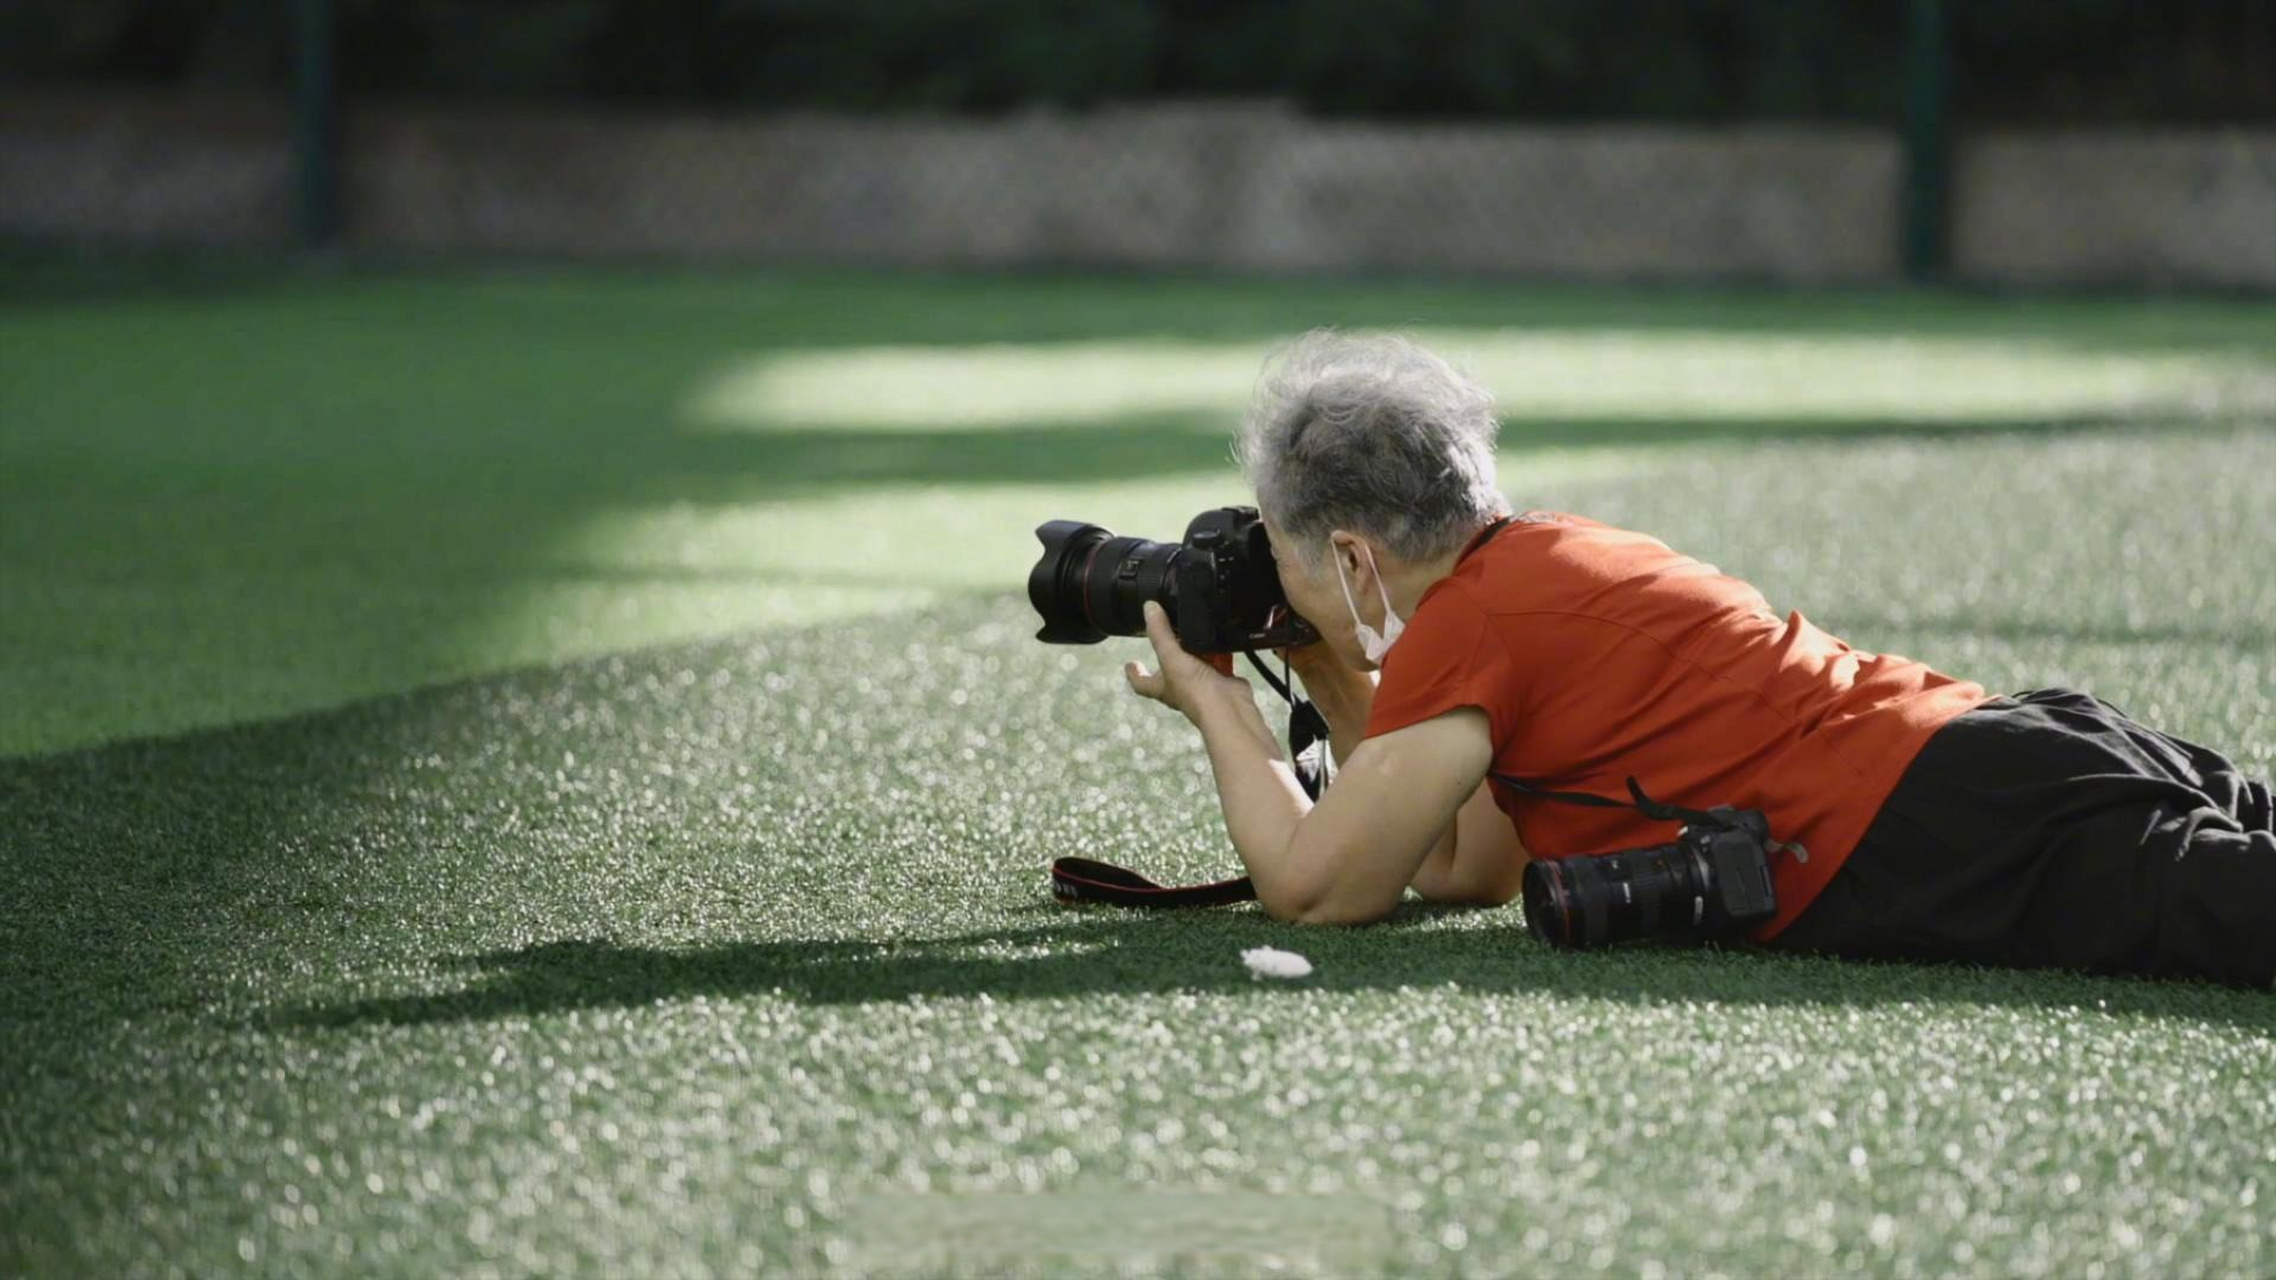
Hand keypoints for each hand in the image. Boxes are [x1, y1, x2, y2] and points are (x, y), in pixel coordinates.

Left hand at [1124, 601, 1250, 721]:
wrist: (1229, 708)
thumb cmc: (1196, 692)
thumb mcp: (1171, 657)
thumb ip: (1160, 633)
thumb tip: (1148, 608)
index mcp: (1163, 687)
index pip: (1141, 683)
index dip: (1134, 674)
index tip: (1130, 663)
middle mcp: (1182, 688)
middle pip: (1170, 671)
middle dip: (1169, 655)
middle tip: (1167, 636)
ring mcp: (1203, 684)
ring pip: (1196, 664)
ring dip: (1196, 650)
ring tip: (1194, 630)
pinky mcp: (1223, 679)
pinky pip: (1221, 661)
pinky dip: (1221, 650)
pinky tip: (1222, 636)